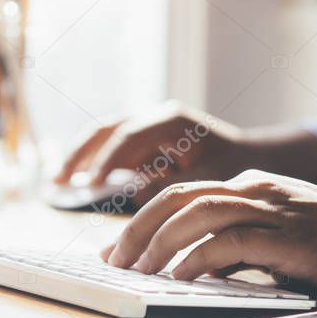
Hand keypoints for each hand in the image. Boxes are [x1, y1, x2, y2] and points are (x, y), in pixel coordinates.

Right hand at [55, 102, 316, 205]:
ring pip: (106, 137)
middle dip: (81, 153)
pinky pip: (116, 152)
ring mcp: (151, 129)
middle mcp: (157, 119)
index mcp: (172, 122)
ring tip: (60, 180)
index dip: (106, 161)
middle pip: (107, 129)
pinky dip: (98, 166)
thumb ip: (169, 189)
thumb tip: (132, 198)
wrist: (257, 160)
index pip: (128, 136)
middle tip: (59, 178)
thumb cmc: (237, 171)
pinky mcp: (149, 145)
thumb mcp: (206, 181)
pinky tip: (84, 185)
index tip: (89, 185)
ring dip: (83, 157)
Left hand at [102, 170, 316, 293]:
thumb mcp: (276, 239)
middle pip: (178, 198)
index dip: (141, 221)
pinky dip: (198, 258)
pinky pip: (231, 241)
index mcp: (248, 188)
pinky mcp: (290, 235)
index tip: (116, 251)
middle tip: (111, 260)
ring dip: (160, 242)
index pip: (180, 196)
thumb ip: (235, 247)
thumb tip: (191, 269)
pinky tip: (179, 277)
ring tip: (136, 270)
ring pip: (198, 213)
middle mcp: (254, 190)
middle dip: (137, 229)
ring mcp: (272, 209)